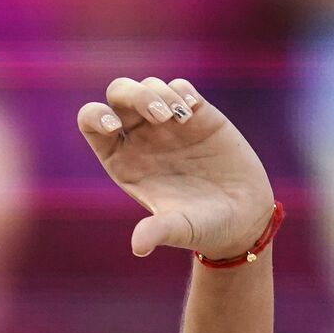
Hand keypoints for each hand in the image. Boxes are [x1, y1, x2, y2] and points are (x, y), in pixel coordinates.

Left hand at [77, 77, 274, 258]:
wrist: (242, 217)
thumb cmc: (203, 227)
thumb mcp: (180, 229)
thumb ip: (158, 232)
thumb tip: (139, 247)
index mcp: (122, 162)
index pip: (91, 123)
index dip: (94, 116)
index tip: (113, 126)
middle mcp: (141, 140)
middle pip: (118, 93)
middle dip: (134, 96)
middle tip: (160, 117)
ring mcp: (168, 125)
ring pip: (149, 85)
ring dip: (161, 94)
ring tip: (181, 119)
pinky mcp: (199, 115)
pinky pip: (180, 87)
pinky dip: (183, 92)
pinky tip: (193, 113)